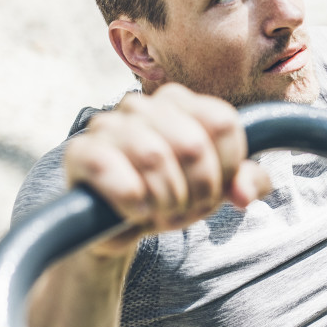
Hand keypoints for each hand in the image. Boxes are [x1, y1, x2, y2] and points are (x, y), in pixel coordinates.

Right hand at [63, 83, 271, 256]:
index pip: (223, 122)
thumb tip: (245, 193)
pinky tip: (135, 212)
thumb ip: (244, 182)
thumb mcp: (213, 189)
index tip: (216, 189)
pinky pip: (116, 174)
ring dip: (167, 199)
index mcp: (178, 101)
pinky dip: (134, 204)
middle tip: (187, 208)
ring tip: (162, 212)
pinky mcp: (80, 153)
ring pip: (154, 157)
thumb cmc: (166, 194)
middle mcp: (141, 104)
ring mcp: (107, 125)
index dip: (227, 166)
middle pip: (193, 144)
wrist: (113, 224)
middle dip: (198, 190)